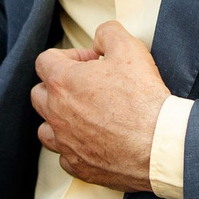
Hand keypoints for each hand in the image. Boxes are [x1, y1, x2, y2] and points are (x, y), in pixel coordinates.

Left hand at [30, 21, 167, 192]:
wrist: (158, 144)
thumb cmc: (143, 98)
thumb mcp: (129, 48)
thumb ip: (108, 33)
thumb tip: (100, 37)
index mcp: (62, 83)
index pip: (45, 61)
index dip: (68, 56)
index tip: (90, 62)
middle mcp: (56, 113)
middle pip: (39, 93)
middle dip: (58, 86)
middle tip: (87, 86)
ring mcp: (65, 142)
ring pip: (45, 127)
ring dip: (59, 119)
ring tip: (84, 115)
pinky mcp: (78, 165)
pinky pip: (64, 155)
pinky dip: (74, 147)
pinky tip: (93, 141)